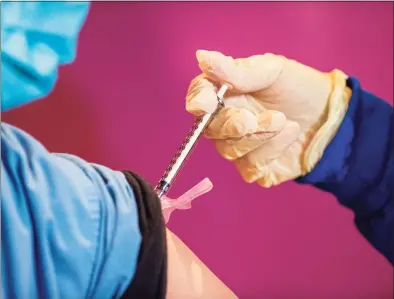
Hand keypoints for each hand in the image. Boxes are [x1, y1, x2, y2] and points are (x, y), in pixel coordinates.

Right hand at [186, 50, 350, 186]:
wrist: (328, 115)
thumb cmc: (298, 88)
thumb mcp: (272, 70)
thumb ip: (237, 70)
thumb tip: (202, 56)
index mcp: (223, 94)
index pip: (198, 98)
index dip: (198, 101)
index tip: (206, 103)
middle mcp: (224, 122)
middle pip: (210, 130)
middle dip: (235, 125)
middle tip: (264, 117)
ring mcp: (237, 147)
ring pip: (230, 151)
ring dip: (260, 137)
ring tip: (285, 121)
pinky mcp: (253, 168)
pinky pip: (250, 167)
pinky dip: (272, 151)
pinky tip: (289, 134)